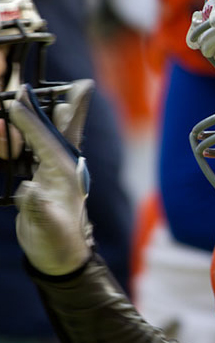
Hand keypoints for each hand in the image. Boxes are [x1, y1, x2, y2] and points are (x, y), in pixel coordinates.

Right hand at [9, 81, 94, 274]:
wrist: (61, 258)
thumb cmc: (57, 243)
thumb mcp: (46, 228)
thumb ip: (37, 208)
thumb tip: (29, 190)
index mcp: (65, 173)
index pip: (46, 141)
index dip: (30, 122)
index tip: (14, 102)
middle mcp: (64, 167)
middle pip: (62, 131)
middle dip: (61, 106)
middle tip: (71, 84)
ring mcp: (54, 171)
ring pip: (48, 138)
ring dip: (41, 119)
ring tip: (36, 99)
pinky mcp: (45, 178)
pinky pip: (36, 151)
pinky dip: (28, 137)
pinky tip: (24, 127)